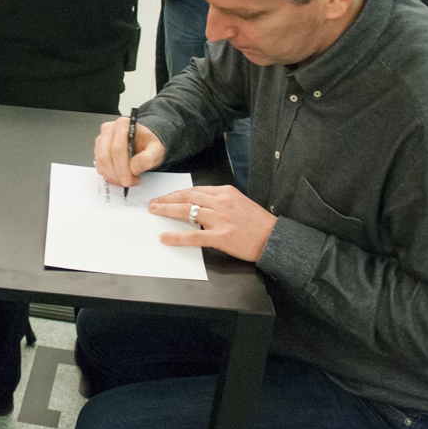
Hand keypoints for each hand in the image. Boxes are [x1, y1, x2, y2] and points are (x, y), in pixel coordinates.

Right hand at [94, 117, 164, 187]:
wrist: (144, 144)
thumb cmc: (148, 144)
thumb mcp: (156, 150)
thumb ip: (147, 158)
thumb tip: (134, 167)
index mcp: (123, 124)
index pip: (117, 148)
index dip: (122, 167)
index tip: (128, 180)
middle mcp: (109, 130)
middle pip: (106, 157)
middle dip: (116, 174)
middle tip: (128, 182)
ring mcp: (102, 140)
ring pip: (101, 163)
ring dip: (113, 176)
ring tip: (129, 179)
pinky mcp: (98, 150)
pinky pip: (99, 167)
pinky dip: (110, 176)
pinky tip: (121, 176)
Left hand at [148, 185, 276, 261]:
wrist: (273, 238)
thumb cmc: (257, 222)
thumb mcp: (239, 202)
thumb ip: (219, 201)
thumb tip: (197, 204)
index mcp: (225, 192)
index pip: (194, 190)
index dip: (176, 193)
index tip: (165, 196)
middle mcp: (221, 203)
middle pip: (187, 198)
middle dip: (167, 199)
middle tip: (154, 203)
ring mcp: (221, 219)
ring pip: (187, 212)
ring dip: (167, 211)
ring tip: (155, 212)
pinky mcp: (221, 237)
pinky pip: (194, 236)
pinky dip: (177, 237)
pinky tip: (166, 237)